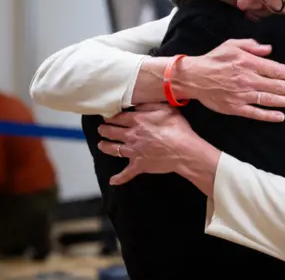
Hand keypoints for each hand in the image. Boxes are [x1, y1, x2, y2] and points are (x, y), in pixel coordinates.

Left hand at [97, 104, 219, 190]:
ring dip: (105, 147)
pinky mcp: (139, 165)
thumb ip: (149, 104)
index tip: (107, 116)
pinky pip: (126, 173)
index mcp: (137, 121)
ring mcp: (133, 152)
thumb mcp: (166, 108)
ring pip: (113, 149)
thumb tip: (136, 103)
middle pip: (112, 132)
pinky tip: (112, 181)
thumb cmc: (177, 128)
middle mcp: (131, 136)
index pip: (118, 117)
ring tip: (100, 145)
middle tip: (100, 129)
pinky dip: (119, 178)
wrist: (183, 151)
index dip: (111, 117)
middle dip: (104, 130)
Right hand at [176, 39, 284, 121]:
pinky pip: (255, 113)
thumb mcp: (232, 45)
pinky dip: (268, 115)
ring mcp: (241, 95)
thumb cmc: (214, 59)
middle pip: (278, 86)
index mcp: (248, 63)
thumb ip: (252, 46)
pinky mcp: (234, 108)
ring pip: (270, 100)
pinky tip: (282, 116)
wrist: (193, 77)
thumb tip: (269, 50)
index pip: (277, 70)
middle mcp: (248, 79)